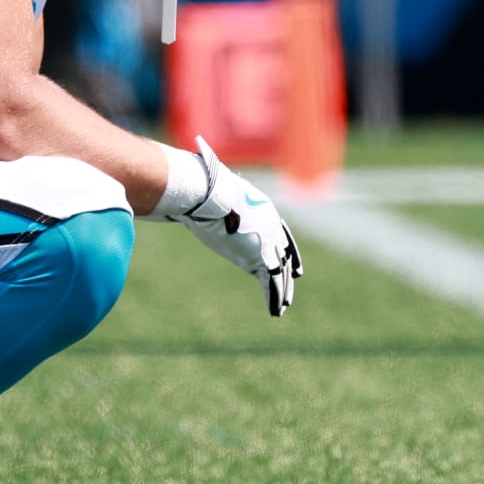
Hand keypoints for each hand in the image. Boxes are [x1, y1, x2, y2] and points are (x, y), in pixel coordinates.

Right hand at [171, 137, 303, 316]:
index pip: (278, 230)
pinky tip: (276, 310)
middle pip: (284, 251)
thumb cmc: (202, 187)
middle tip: (292, 280)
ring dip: (282, 290)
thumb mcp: (210, 191)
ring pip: (280, 271)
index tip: (287, 254)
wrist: (207, 193)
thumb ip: (209, 193)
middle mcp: (270, 225)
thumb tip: (190, 173)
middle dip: (288, 269)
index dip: (284, 244)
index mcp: (262, 207)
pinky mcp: (261, 257)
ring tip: (282, 305)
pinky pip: (271, 282)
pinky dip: (274, 297)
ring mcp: (268, 242)